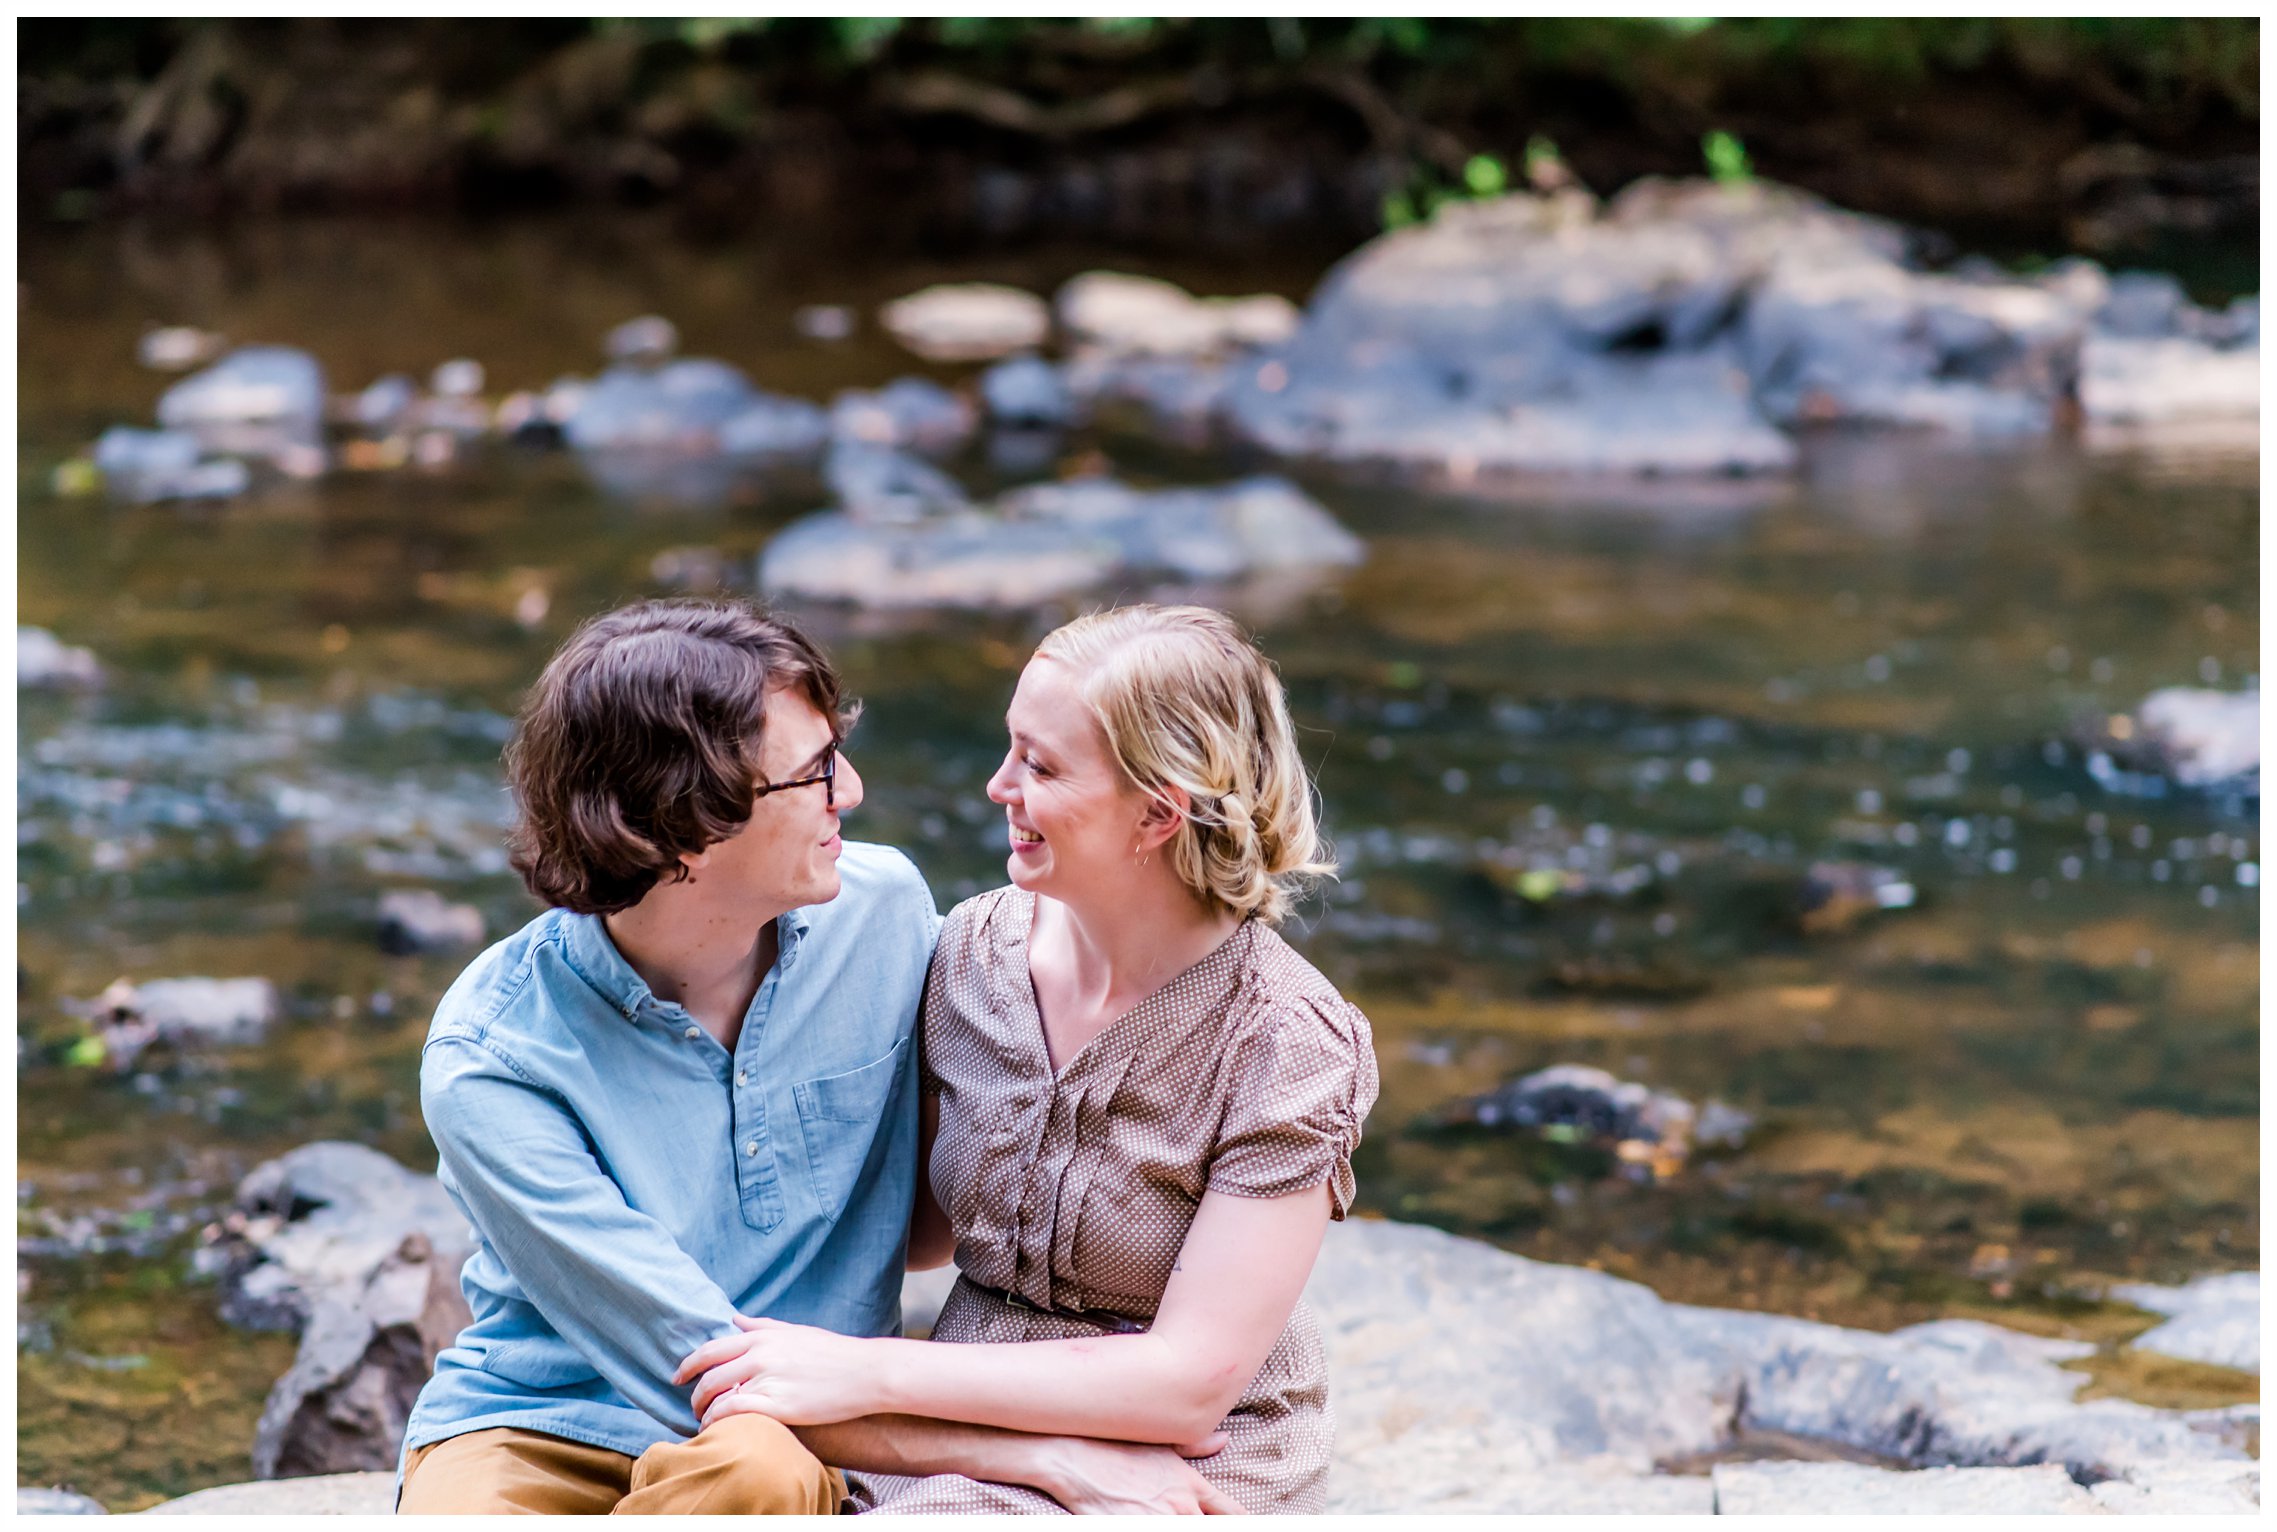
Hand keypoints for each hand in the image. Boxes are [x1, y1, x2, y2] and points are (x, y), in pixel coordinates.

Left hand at [675, 1314, 880, 1426]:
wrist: (866, 1373)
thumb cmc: (833, 1352)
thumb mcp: (796, 1331)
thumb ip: (762, 1326)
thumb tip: (735, 1320)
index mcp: (762, 1337)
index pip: (710, 1349)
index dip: (688, 1365)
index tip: (678, 1377)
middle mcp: (760, 1356)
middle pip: (708, 1376)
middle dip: (694, 1395)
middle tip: (693, 1407)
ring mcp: (768, 1380)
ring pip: (718, 1396)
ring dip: (704, 1412)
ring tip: (706, 1422)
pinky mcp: (778, 1405)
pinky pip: (735, 1413)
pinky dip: (720, 1422)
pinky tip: (720, 1429)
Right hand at [1038, 1434, 1247, 1514]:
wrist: (1075, 1456)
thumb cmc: (1116, 1446)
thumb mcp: (1161, 1442)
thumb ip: (1196, 1445)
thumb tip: (1222, 1440)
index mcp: (1191, 1486)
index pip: (1233, 1513)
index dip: (1245, 1522)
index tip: (1251, 1524)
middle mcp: (1180, 1508)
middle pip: (1211, 1529)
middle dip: (1211, 1529)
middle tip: (1199, 1522)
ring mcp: (1157, 1522)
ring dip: (1184, 1529)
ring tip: (1169, 1519)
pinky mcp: (1132, 1529)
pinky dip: (1153, 1529)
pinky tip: (1146, 1524)